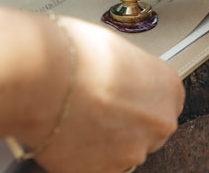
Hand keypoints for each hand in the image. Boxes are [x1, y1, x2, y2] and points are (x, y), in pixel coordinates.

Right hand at [0, 6, 183, 172]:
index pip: (166, 97)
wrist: (41, 77)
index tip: (126, 91)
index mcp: (167, 87)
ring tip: (76, 114)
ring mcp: (131, 152)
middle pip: (147, 126)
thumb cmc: (74, 54)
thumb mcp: (113, 48)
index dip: (141, 94)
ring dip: (105, 137)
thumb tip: (117, 75)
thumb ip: (127, 72)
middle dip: (125, 119)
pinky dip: (83, 152)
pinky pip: (96, 163)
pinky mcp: (101, 172)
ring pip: (122, 148)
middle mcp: (157, 123)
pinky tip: (66, 129)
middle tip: (96, 103)